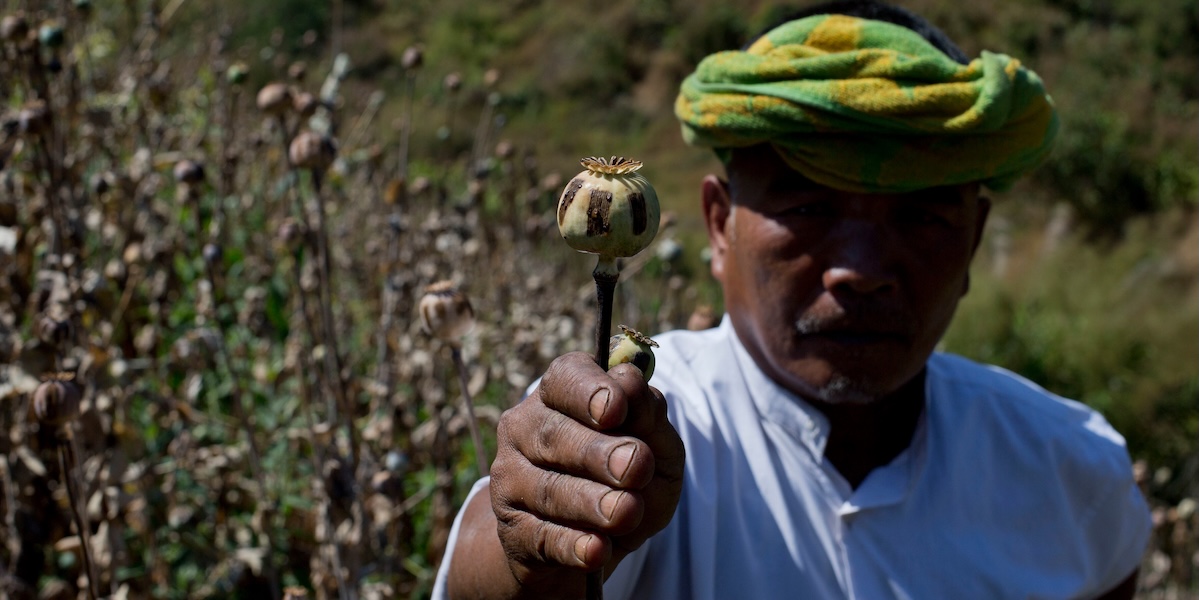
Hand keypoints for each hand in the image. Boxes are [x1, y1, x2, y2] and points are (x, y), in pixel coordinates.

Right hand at [489, 351, 684, 594]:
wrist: (595, 544)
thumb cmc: (629, 480)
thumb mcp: (656, 446)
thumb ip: (649, 416)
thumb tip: (629, 380)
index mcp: (561, 394)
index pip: (566, 378)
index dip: (589, 391)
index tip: (616, 408)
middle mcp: (525, 428)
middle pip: (555, 435)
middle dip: (599, 452)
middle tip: (636, 467)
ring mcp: (511, 480)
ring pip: (548, 488)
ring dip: (590, 502)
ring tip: (627, 512)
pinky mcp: (512, 531)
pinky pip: (541, 536)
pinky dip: (572, 544)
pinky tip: (597, 550)